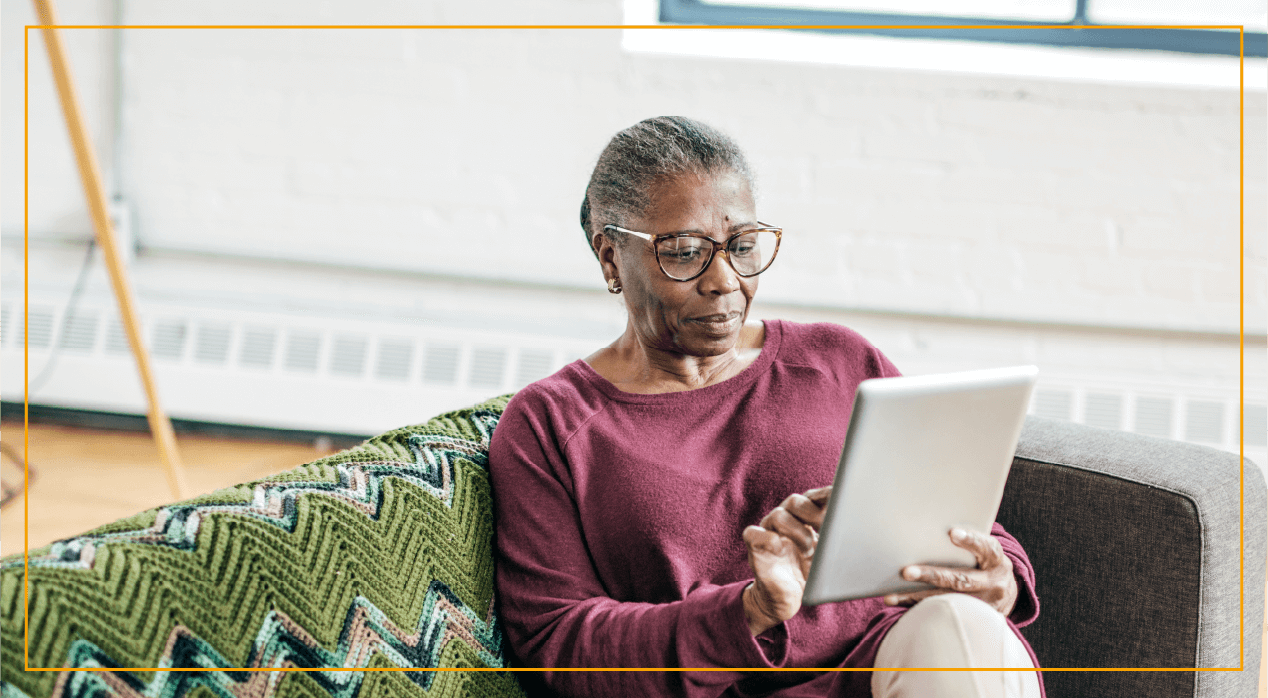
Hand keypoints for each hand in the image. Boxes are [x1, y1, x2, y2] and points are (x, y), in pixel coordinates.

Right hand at [742, 487, 831, 634]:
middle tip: (828, 526)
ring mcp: (769, 531)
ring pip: (778, 515)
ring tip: (807, 548)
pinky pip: (754, 533)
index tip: (844, 500)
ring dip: (796, 530)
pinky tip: (779, 547)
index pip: (817, 497)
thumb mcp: (831, 558)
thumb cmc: (812, 576)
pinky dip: (767, 538)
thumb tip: (870, 537)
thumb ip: (843, 543)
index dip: (828, 497)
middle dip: (813, 512)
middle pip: (796, 501)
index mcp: (807, 517)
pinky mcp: (755, 546)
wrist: (786, 600)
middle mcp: (788, 519)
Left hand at [883, 527, 1017, 616]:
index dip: (971, 541)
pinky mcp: (972, 620)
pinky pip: (943, 615)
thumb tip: (930, 525)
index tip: (952, 533)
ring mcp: (984, 605)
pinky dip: (919, 609)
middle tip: (906, 572)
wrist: (1007, 594)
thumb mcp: (986, 551)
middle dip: (932, 575)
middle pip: (961, 580)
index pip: (987, 548)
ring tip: (891, 596)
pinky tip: (898, 605)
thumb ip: (969, 543)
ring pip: (948, 602)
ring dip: (917, 598)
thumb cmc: (986, 563)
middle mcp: (994, 584)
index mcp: (997, 561)